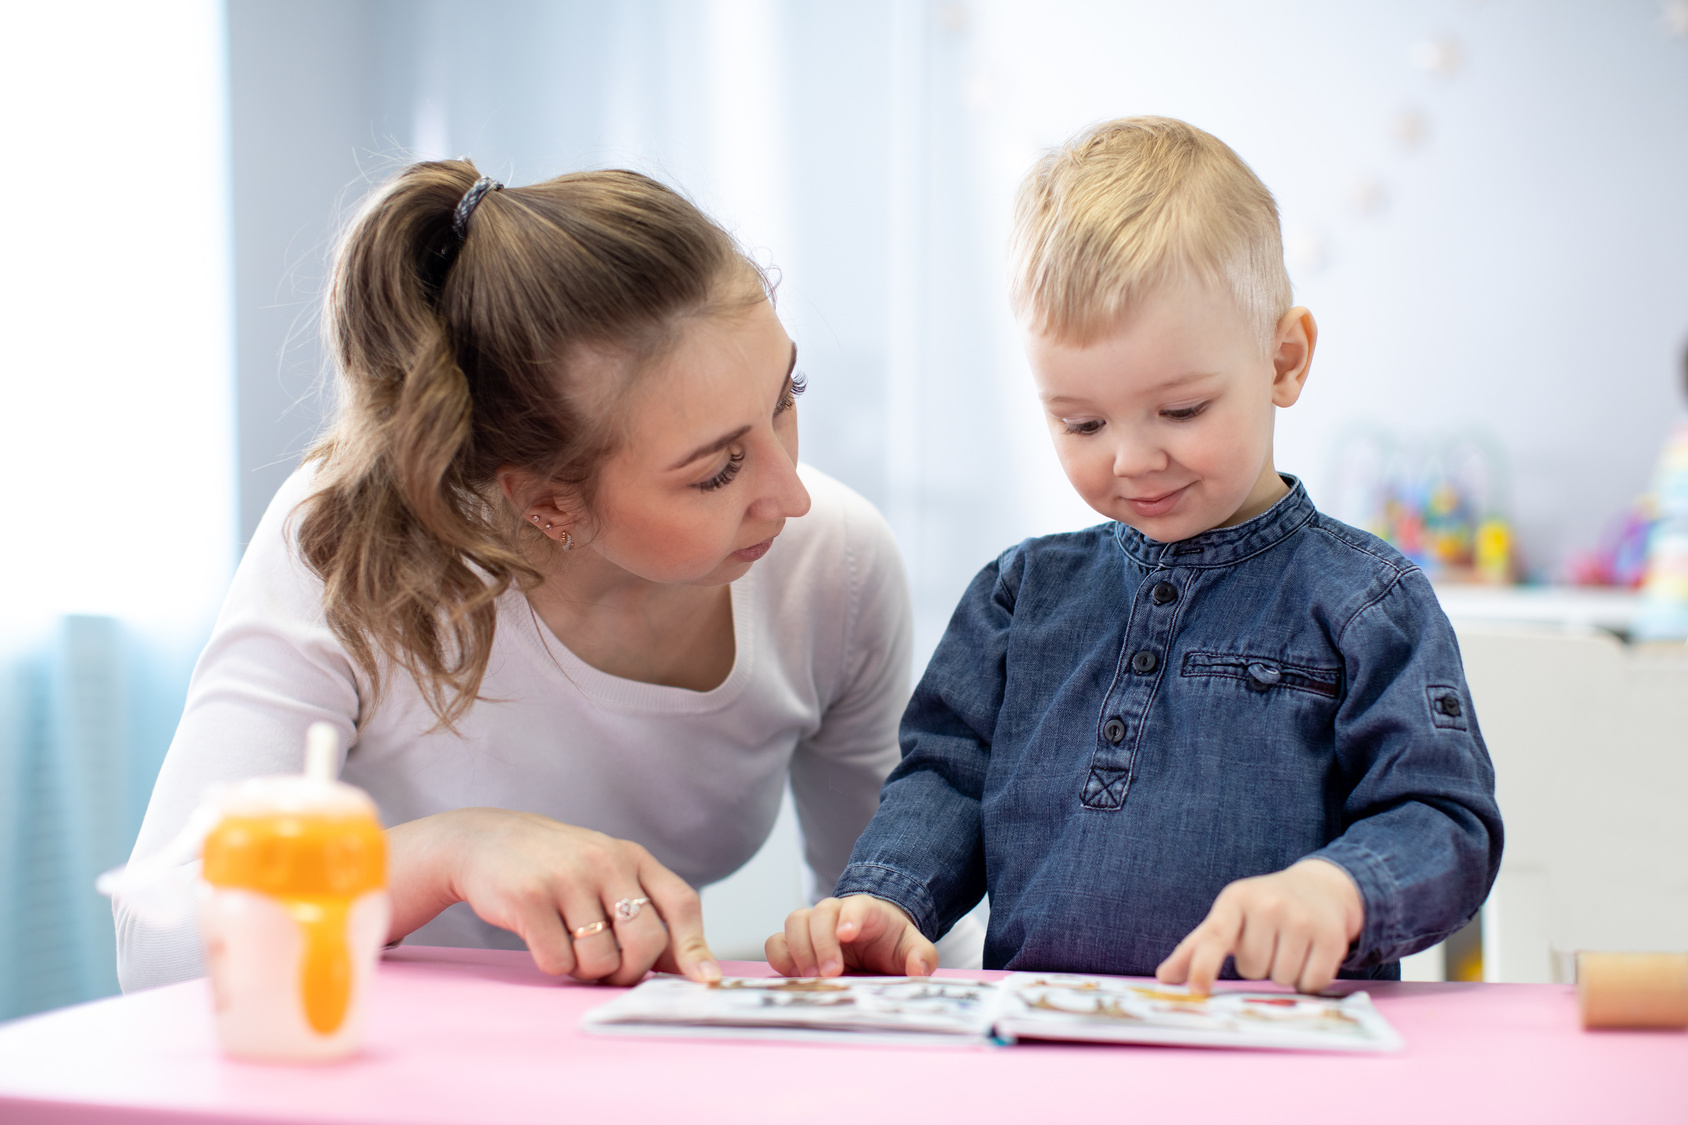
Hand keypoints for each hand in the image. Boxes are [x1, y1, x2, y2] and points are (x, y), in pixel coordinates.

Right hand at [386, 808, 718, 986]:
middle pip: (646, 942)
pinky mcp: (530, 897)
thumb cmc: (554, 868)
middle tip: (608, 970)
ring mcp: (568, 877)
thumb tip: (691, 969)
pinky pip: (559, 962)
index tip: (705, 980)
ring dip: (585, 970)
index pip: (681, 903)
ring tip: (568, 944)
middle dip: (630, 971)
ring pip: (602, 960)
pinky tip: (541, 939)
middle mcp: (606, 861)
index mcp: (632, 856)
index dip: (695, 947)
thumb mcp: (605, 874)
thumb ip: (644, 913)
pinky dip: (553, 964)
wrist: (482, 841)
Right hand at [765, 895, 936, 977]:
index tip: (847, 935)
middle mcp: (834, 912)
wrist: (872, 940)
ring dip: (800, 950)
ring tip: (812, 976)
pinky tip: (795, 976)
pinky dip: (781, 957)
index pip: (856, 906)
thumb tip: (919, 968)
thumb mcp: (911, 948)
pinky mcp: (795, 942)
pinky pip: (777, 942)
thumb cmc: (889, 942)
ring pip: (794, 922)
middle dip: (822, 942)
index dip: (850, 917)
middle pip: (819, 913)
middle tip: (832, 973)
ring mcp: (812, 925)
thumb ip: (921, 955)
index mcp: (865, 910)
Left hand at [1155, 858, 1363, 995]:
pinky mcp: (1331, 937)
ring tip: (1288, 947)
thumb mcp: (1228, 916)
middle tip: (1268, 943)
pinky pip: (1311, 983)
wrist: (1320, 888)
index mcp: (1236, 900)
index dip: (1203, 966)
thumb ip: (1197, 948)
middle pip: (1252, 969)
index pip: (1215, 937)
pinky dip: (1308, 980)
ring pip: (1281, 979)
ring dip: (1283, 974)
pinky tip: (1309, 955)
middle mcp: (1269, 906)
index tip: (1196, 991)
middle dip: (1258, 965)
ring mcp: (1302, 919)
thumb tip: (1165, 979)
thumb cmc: (1263, 908)